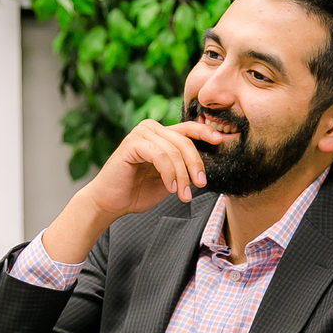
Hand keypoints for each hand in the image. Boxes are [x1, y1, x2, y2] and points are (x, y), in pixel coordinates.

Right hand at [40, 119, 225, 262]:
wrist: (111, 203)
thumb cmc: (138, 191)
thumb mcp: (169, 178)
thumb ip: (184, 167)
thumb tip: (210, 165)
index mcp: (161, 134)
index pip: (189, 129)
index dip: (206, 133)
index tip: (222, 141)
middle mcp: (151, 129)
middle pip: (184, 140)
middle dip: (196, 164)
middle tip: (200, 185)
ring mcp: (140, 134)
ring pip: (174, 149)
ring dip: (182, 175)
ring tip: (183, 194)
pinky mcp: (131, 144)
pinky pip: (160, 155)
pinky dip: (169, 172)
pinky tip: (170, 187)